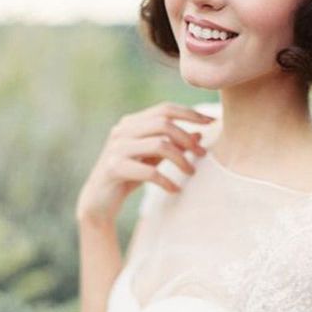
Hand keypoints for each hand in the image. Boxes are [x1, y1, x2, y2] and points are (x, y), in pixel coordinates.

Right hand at [75, 101, 215, 224]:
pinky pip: (149, 171)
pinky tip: (175, 190)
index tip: (211, 122)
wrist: (99, 202)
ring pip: (159, 144)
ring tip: (191, 173)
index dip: (190, 113)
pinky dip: (166, 180)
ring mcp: (117, 148)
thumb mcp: (153, 159)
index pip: (165, 109)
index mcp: (131, 123)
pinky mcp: (114, 168)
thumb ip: (172, 145)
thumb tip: (199, 134)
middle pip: (163, 123)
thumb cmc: (129, 177)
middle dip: (187, 138)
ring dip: (181, 159)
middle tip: (202, 154)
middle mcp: (122, 131)